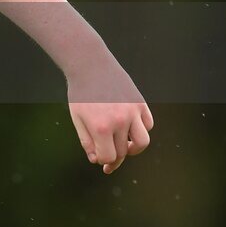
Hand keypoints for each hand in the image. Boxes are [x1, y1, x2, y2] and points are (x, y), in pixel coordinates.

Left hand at [67, 59, 153, 174]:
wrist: (90, 65)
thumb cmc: (80, 93)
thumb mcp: (77, 119)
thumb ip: (87, 141)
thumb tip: (97, 160)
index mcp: (100, 127)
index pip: (108, 157)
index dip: (103, 160)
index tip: (98, 158)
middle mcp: (120, 121)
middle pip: (123, 151)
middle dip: (114, 156)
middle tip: (107, 155)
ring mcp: (132, 112)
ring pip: (143, 142)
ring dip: (134, 149)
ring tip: (124, 147)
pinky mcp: (140, 103)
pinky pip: (148, 124)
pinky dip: (141, 130)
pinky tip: (129, 129)